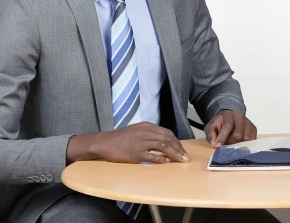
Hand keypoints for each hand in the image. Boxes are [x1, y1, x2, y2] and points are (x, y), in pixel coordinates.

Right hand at [66, 122, 188, 164]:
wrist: (104, 142)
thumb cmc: (120, 138)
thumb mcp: (137, 131)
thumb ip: (150, 135)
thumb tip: (164, 143)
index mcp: (147, 126)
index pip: (167, 133)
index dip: (177, 142)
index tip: (182, 149)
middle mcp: (145, 132)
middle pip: (167, 139)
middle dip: (179, 148)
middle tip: (185, 157)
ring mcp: (140, 142)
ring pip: (162, 146)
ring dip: (174, 154)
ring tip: (181, 160)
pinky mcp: (134, 153)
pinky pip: (150, 155)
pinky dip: (160, 158)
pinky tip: (166, 161)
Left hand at [204, 110, 257, 147]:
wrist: (229, 116)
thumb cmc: (220, 123)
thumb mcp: (211, 126)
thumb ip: (210, 135)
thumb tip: (214, 145)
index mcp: (229, 115)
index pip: (227, 126)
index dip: (223, 137)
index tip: (218, 146)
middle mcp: (240, 117)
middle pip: (238, 135)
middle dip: (230, 143)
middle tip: (225, 145)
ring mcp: (248, 123)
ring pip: (246, 139)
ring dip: (238, 145)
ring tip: (232, 144)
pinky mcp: (253, 129)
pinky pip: (252, 140)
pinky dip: (245, 145)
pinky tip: (239, 144)